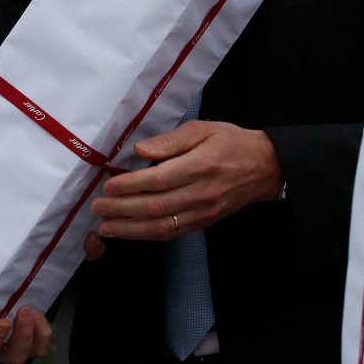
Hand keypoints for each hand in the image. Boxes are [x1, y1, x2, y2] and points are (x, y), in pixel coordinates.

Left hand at [87, 120, 283, 244]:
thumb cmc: (232, 143)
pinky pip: (172, 232)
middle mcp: (202, 193)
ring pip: (162, 225)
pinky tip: (129, 232)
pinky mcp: (204, 222)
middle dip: (122, 209)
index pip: (160, 180)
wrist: (265, 167)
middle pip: (156, 206)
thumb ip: (170, 141)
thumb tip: (141, 150)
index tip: (109, 186)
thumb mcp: (203, 129)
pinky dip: (148, 234)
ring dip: (130, 229)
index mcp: (201, 165)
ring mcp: (204, 211)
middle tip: (98, 207)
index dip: (131, 185)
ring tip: (106, 227)